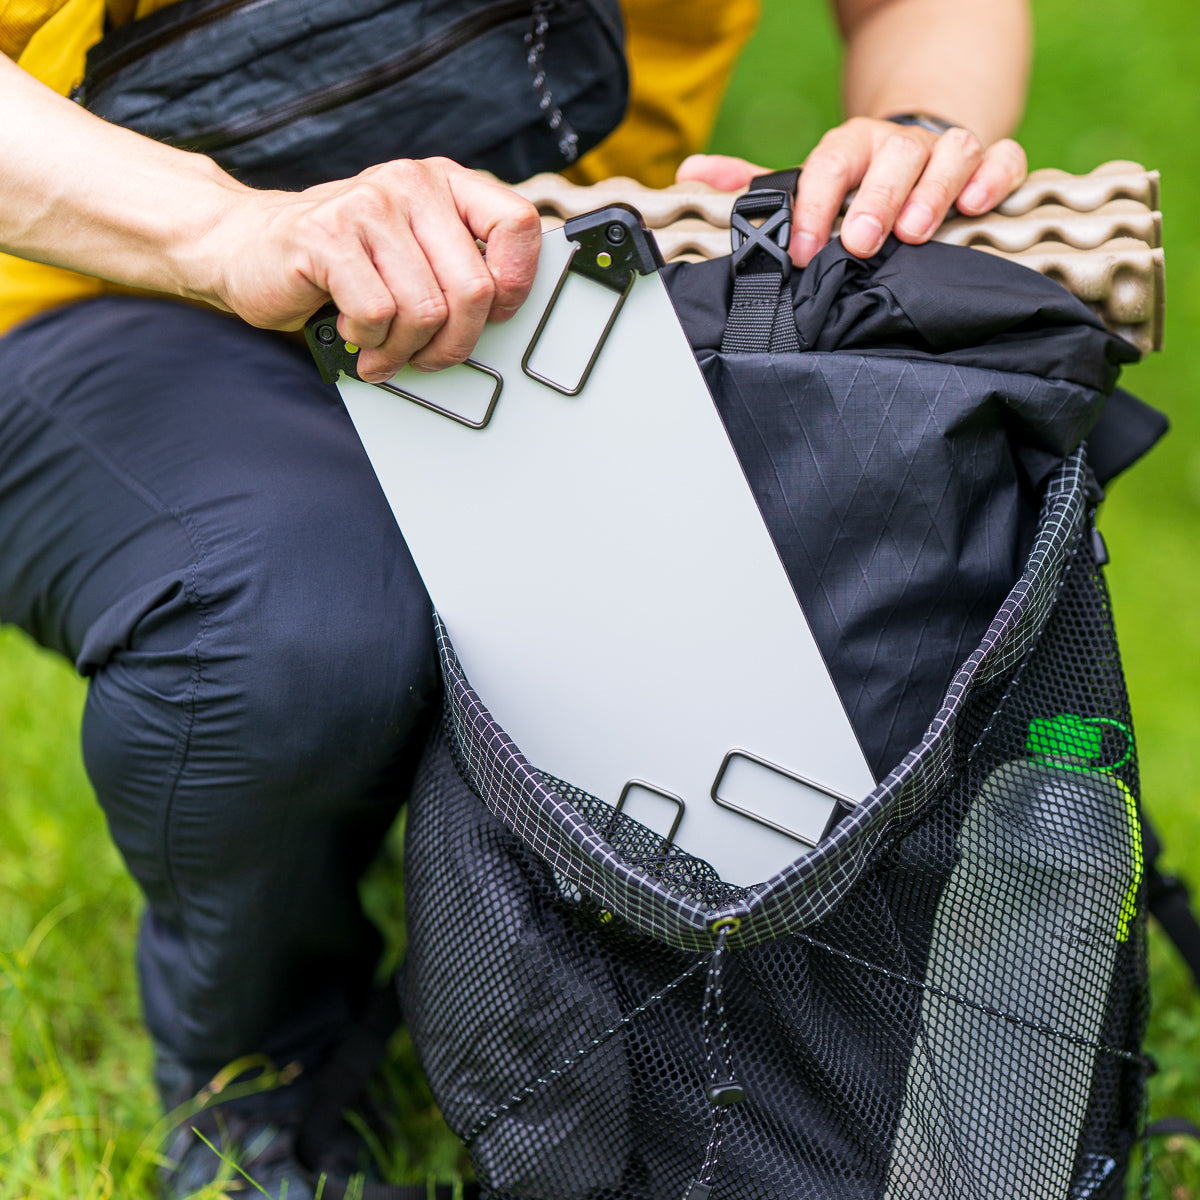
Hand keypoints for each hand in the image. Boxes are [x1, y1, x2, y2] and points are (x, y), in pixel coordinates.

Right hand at [200, 157, 541, 380]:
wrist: (245, 248)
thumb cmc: (338, 262)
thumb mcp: (411, 252)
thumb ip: (456, 266)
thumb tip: (503, 313)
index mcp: (443, 184)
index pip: (516, 224)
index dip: (515, 284)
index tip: (492, 314)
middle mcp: (410, 184)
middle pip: (473, 288)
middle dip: (454, 343)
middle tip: (428, 358)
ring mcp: (367, 207)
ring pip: (425, 311)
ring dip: (405, 350)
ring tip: (383, 349)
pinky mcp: (327, 237)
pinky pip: (378, 315)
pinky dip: (369, 341)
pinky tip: (354, 332)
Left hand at [677, 117, 1027, 267]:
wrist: (916, 150)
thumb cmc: (856, 181)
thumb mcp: (807, 182)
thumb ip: (757, 185)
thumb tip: (691, 174)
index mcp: (850, 148)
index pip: (828, 165)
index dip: (813, 206)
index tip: (803, 250)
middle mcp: (897, 145)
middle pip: (890, 158)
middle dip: (874, 200)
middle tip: (859, 242)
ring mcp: (944, 150)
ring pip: (949, 152)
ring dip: (933, 190)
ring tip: (915, 232)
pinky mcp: (989, 162)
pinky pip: (1002, 156)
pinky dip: (994, 175)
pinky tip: (978, 204)